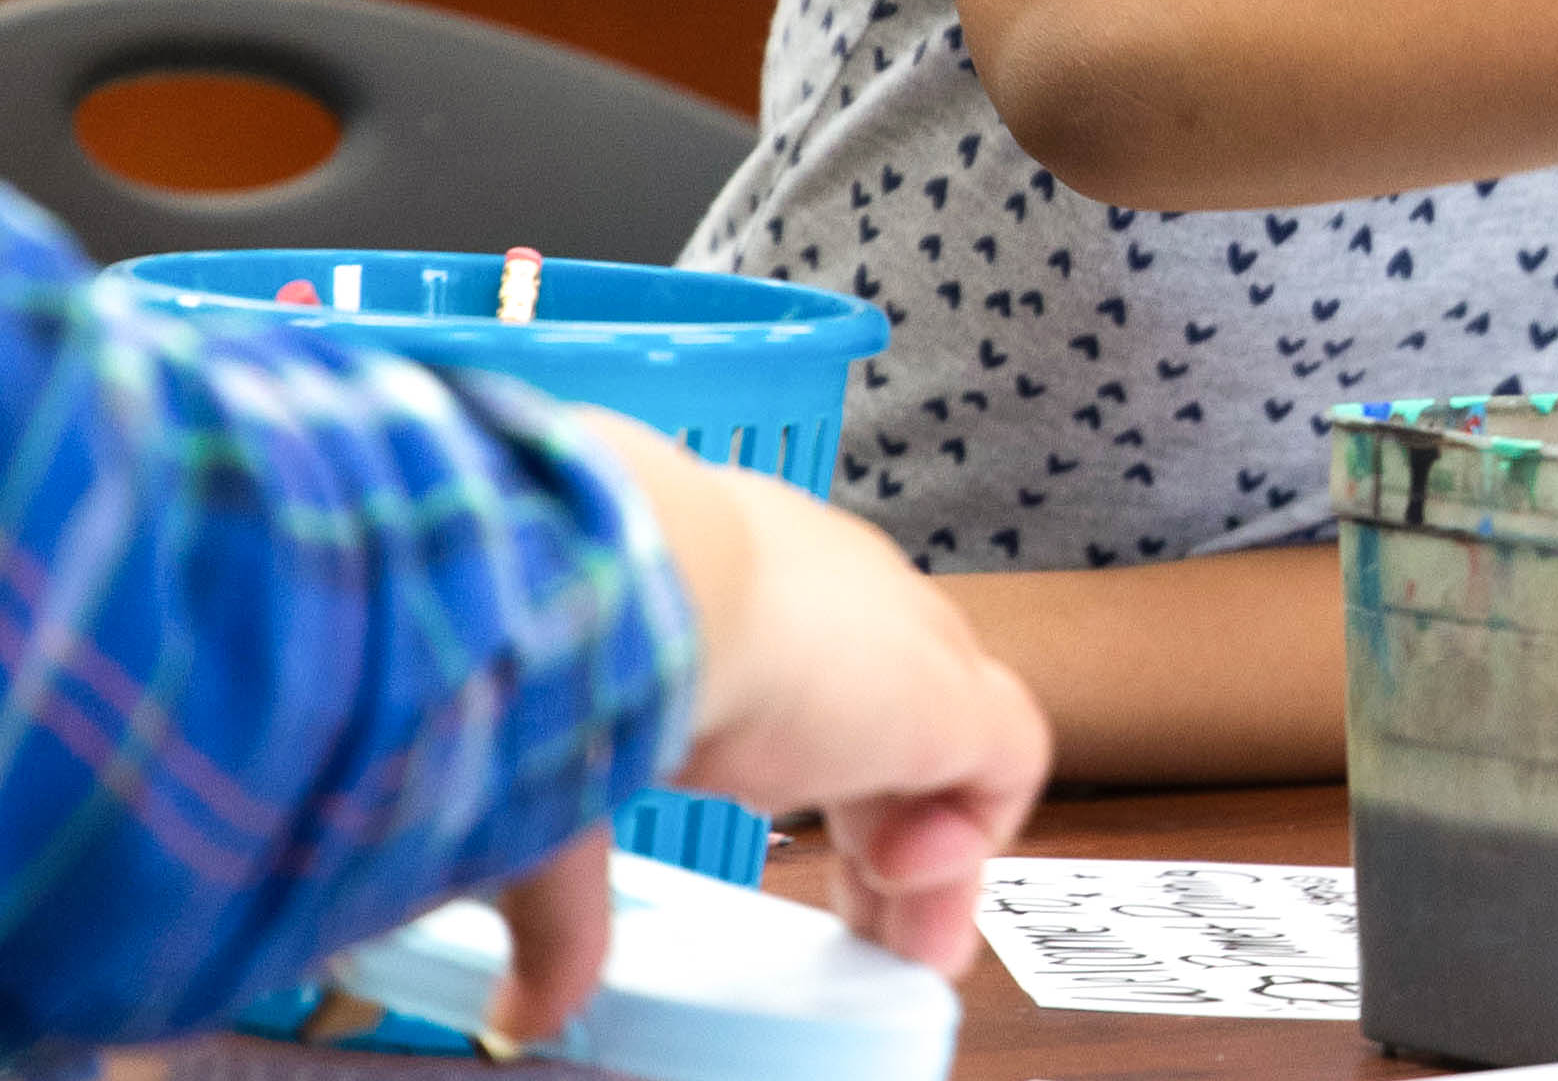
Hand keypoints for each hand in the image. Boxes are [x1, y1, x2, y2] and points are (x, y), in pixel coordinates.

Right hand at [490, 419, 1052, 1039]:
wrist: (628, 578)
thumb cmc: (566, 645)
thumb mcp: (568, 773)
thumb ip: (567, 886)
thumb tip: (531, 999)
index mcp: (743, 586)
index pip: (815, 682)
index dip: (818, 781)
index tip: (784, 850)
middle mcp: (832, 598)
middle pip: (896, 725)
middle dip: (884, 839)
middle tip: (863, 934)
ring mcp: (901, 639)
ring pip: (956, 751)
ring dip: (929, 862)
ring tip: (906, 947)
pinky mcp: (952, 696)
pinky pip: (1006, 761)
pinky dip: (966, 841)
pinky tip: (903, 885)